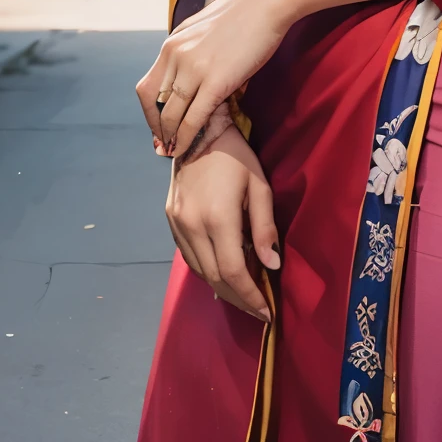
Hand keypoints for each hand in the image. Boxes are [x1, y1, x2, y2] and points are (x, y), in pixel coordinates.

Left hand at [136, 0, 290, 157]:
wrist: (267, 1)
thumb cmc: (244, 12)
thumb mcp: (204, 27)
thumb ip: (192, 48)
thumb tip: (193, 67)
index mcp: (172, 43)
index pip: (147, 86)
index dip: (149, 112)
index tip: (158, 126)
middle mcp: (175, 55)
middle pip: (153, 103)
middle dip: (157, 127)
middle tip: (164, 144)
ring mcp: (193, 68)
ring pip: (170, 114)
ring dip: (169, 137)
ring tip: (174, 151)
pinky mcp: (215, 81)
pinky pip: (192, 119)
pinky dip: (185, 138)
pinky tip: (185, 149)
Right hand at [167, 123, 279, 322]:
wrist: (198, 130)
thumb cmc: (236, 156)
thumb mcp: (259, 186)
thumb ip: (265, 227)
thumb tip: (271, 265)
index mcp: (218, 218)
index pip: (234, 272)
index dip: (251, 296)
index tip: (267, 311)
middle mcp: (193, 225)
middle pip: (215, 278)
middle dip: (239, 299)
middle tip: (258, 309)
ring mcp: (177, 224)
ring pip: (200, 271)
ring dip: (222, 288)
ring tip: (243, 295)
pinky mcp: (170, 219)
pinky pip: (188, 257)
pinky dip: (206, 270)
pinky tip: (221, 272)